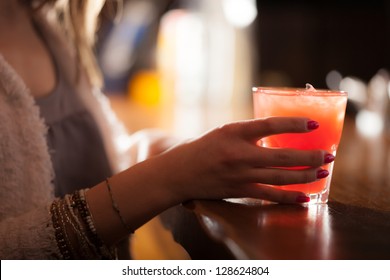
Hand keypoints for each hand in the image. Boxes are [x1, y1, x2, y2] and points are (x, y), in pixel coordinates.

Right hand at [155, 117, 331, 203]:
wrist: (179, 172)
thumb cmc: (202, 149)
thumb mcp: (224, 132)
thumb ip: (249, 133)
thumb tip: (279, 135)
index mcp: (234, 132)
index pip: (270, 125)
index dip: (294, 124)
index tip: (313, 124)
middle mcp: (239, 153)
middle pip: (283, 155)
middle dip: (310, 156)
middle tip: (329, 155)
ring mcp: (240, 174)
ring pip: (281, 176)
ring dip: (306, 175)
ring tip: (323, 172)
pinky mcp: (239, 191)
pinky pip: (269, 195)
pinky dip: (290, 197)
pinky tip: (306, 197)